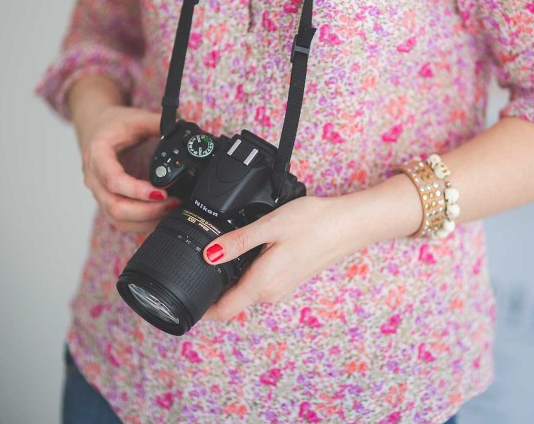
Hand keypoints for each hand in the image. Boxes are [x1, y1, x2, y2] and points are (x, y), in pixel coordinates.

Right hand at [75, 104, 179, 232]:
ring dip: (146, 219)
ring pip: (118, 218)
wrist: (97, 128)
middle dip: (147, 210)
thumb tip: (182, 128)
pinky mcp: (107, 202)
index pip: (113, 180)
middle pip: (115, 207)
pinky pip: (122, 221)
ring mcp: (99, 193)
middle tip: (173, 203)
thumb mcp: (136, 117)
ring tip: (171, 209)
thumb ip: (158, 123)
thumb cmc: (115, 124)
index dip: (137, 191)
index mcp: (97, 155)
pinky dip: (142, 223)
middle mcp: (94, 178)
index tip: (161, 193)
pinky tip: (161, 216)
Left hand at [200, 196, 372, 320]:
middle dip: (212, 287)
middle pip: (232, 300)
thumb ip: (237, 242)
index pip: (224, 312)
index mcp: (262, 284)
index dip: (201, 310)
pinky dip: (246, 271)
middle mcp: (271, 292)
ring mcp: (282, 287)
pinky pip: (259, 282)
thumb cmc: (314, 222)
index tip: (184, 298)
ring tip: (219, 250)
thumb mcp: (270, 226)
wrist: (349, 224)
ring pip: (245, 289)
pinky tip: (246, 248)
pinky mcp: (289, 278)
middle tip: (195, 261)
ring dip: (230, 277)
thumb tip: (208, 254)